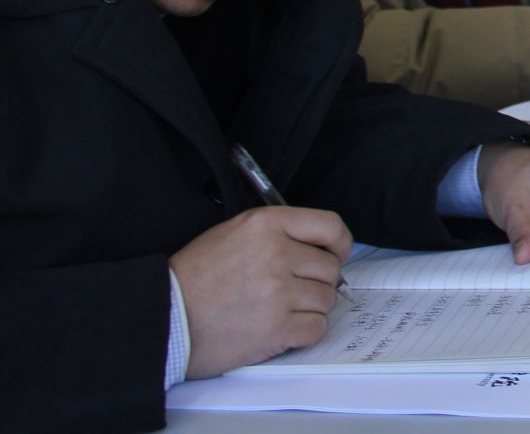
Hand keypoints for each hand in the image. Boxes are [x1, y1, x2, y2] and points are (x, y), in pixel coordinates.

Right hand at [169, 206, 352, 377]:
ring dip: (310, 308)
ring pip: (326, 299)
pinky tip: (282, 329)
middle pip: (330, 268)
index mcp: (265, 225)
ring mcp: (278, 291)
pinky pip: (317, 327)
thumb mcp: (232, 234)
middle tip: (292, 291)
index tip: (336, 254)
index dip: (339, 243)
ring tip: (280, 310)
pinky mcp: (276, 327)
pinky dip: (305, 332)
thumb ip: (278, 233)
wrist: (165, 319)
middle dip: (316, 281)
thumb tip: (320, 247)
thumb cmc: (194, 278)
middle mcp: (276, 253)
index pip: (329, 226)